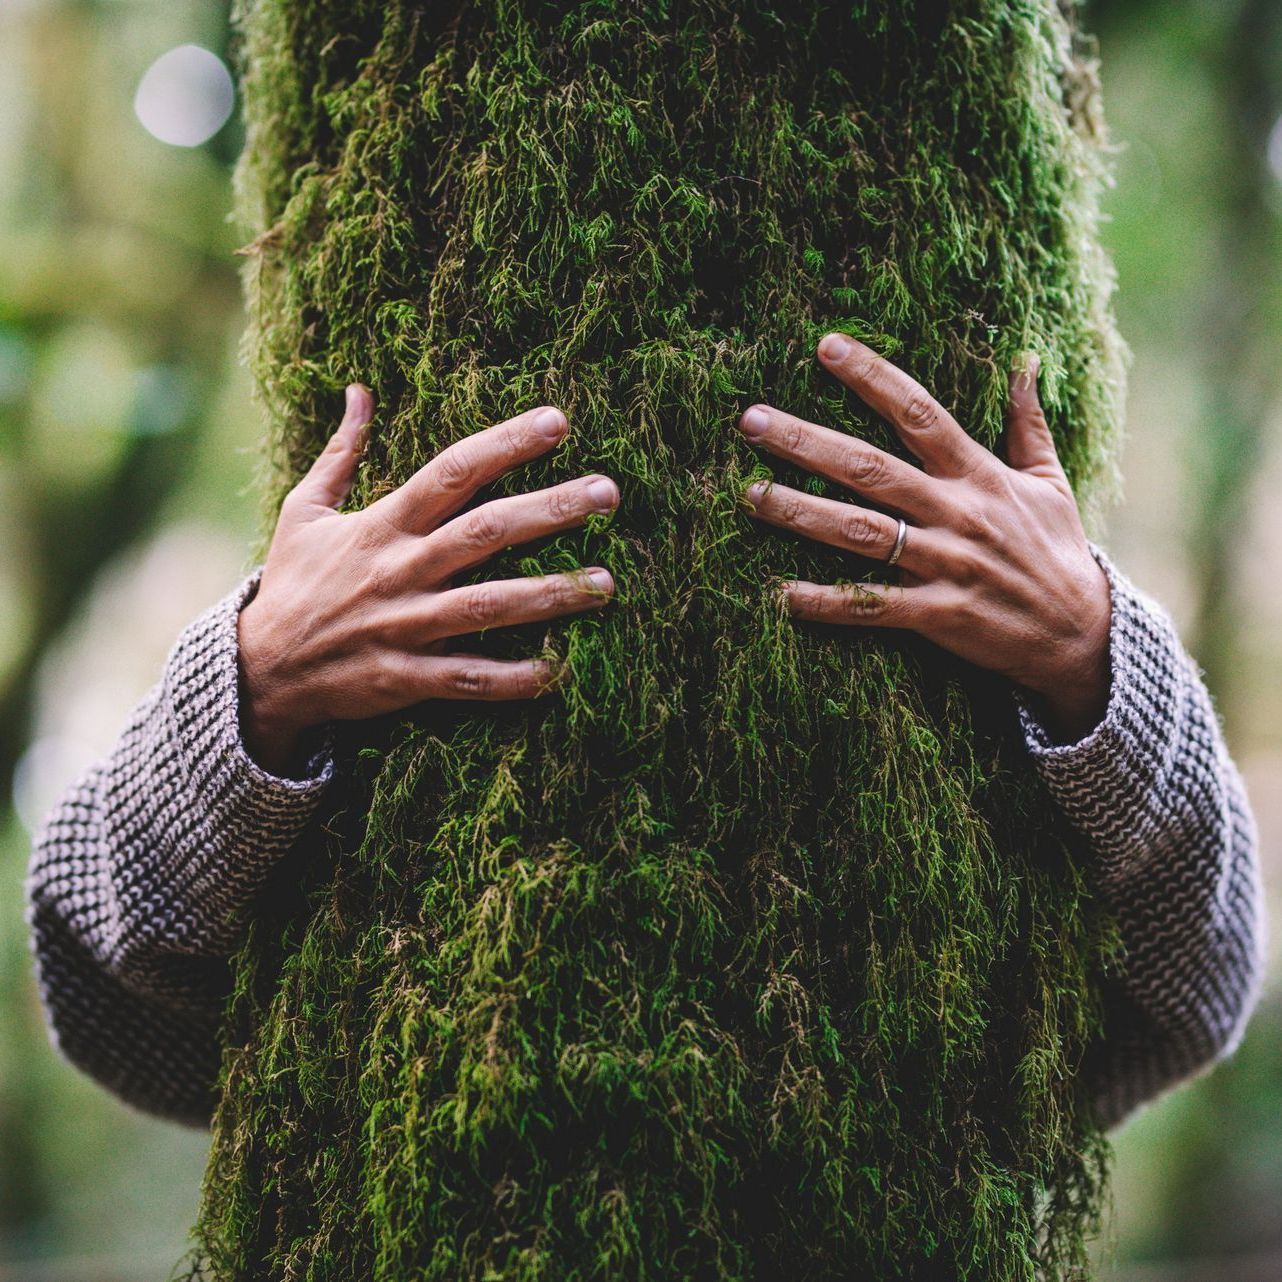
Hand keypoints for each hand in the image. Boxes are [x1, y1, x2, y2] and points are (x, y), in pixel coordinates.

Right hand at [237, 387, 618, 774]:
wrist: (259, 669)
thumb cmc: (294, 583)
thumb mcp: (305, 510)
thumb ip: (341, 452)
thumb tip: (360, 390)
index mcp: (382, 526)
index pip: (452, 472)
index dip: (504, 444)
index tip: (558, 422)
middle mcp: (400, 571)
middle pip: (485, 533)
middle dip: (550, 510)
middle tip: (608, 492)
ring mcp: (405, 626)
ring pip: (488, 606)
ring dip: (550, 594)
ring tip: (606, 582)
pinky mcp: (405, 678)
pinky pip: (467, 678)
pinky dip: (512, 678)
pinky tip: (559, 670)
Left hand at [738, 335, 1111, 742]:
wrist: (1081, 634)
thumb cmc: (1057, 551)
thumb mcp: (1049, 481)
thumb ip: (1027, 423)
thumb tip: (1024, 360)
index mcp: (980, 475)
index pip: (920, 412)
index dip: (873, 378)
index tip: (826, 346)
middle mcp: (958, 513)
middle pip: (871, 469)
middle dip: (808, 442)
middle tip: (752, 421)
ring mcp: (946, 565)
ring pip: (862, 533)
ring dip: (802, 513)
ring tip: (750, 495)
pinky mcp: (939, 615)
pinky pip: (874, 605)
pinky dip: (830, 602)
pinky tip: (783, 594)